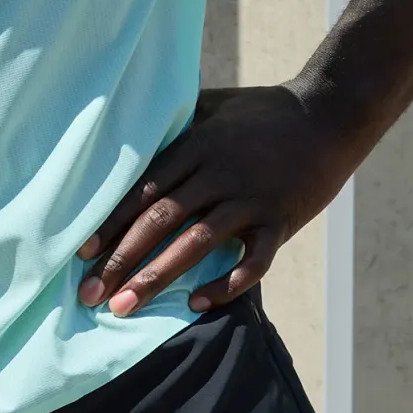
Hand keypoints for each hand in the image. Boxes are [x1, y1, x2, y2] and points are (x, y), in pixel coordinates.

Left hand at [75, 84, 358, 316]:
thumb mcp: (214, 105)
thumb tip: (133, 123)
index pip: (144, 190)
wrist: (329, 115)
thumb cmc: (264, 110)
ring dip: (157, 278)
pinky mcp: (281, 220)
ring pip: (196, 244)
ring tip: (125, 306)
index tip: (83, 252)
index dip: (112, 222)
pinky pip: (253, 260)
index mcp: (197, 145)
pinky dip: (227, 284)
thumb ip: (177, 122)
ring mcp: (252, 198)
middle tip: (90, 292)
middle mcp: (220, 173)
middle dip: (122, 259)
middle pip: (161, 220)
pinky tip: (195, 304)